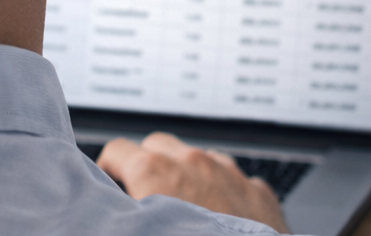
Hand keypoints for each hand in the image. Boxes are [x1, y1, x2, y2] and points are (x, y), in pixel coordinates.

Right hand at [97, 132, 287, 232]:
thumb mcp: (144, 233)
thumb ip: (129, 220)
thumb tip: (122, 220)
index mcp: (154, 172)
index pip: (117, 150)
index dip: (109, 168)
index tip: (110, 183)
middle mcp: (191, 162)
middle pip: (158, 145)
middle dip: (149, 164)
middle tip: (148, 196)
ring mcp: (229, 173)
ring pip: (199, 158)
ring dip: (190, 175)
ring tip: (190, 210)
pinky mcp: (260, 192)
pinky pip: (236, 178)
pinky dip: (226, 191)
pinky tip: (226, 219)